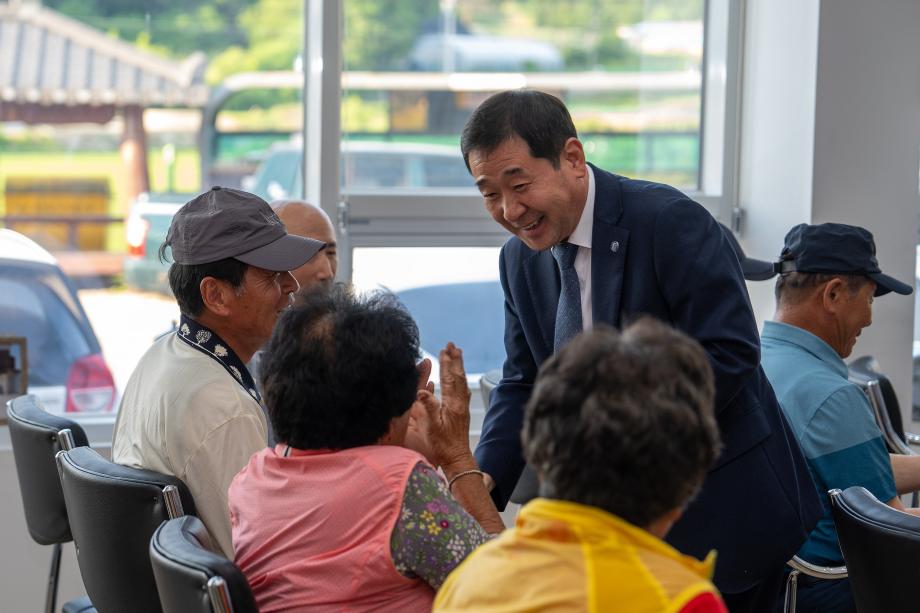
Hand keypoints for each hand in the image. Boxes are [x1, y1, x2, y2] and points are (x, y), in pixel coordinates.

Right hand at [409, 343, 472, 469]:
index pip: (449, 378)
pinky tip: (458, 378)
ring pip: (461, 382)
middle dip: (455, 360)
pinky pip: (461, 390)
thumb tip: (422, 391)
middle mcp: (460, 403)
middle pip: (458, 376)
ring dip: (458, 367)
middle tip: (452, 345)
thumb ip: (428, 408)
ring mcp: (462, 407)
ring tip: (457, 355)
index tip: (444, 350)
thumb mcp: (431, 427)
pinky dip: (459, 379)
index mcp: (452, 404)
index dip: (446, 363)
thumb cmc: (443, 445)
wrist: (457, 459)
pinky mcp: (461, 412)